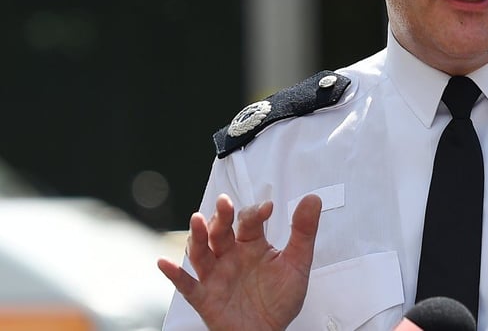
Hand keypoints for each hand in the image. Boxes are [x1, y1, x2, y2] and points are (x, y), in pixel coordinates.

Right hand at [157, 193, 321, 330]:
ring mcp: (216, 276)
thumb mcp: (297, 263)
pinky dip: (174, 275)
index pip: (248, 222)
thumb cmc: (279, 299)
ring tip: (197, 221)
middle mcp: (230, 256)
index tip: (267, 208)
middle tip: (225, 203)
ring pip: (201, 252)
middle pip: (220, 232)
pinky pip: (187, 286)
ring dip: (197, 237)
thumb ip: (304, 231)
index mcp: (252, 245)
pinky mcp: (206, 298)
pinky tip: (165, 263)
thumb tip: (312, 199)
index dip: (255, 212)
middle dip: (221, 216)